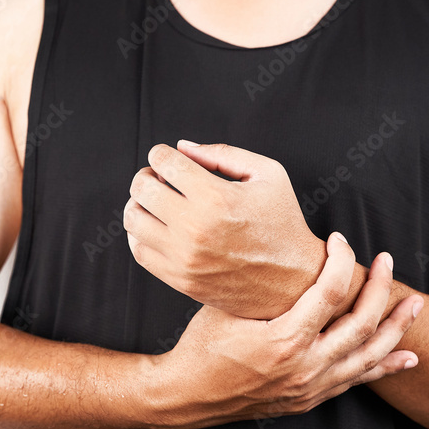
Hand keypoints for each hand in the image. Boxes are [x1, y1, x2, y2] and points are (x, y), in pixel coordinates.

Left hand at [124, 140, 324, 319]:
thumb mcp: (268, 174)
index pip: (163, 161)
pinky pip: (140, 251)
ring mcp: (184, 256)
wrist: (294, 281)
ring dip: (139, 204)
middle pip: (142, 188)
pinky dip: (139, 234)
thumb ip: (223, 154)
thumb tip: (183, 147)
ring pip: (134, 219)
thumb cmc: (283, 224)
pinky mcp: (180, 279)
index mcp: (216, 197)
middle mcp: (195, 227)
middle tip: (159, 178)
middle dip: (147, 175)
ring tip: (156, 203)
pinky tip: (155, 227)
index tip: (167, 159)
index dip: (161, 154)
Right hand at [153, 232, 422, 428]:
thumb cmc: (202, 344)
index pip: (331, 291)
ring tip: (415, 305)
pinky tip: (407, 358)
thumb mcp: (227, 304)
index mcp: (285, 339)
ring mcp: (310, 387)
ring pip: (368, 356)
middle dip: (381, 289)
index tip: (339, 240)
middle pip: (362, 323)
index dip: (341, 260)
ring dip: (396, 328)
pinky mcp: (309, 399)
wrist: (187, 395)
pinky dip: (383, 368)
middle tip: (388, 262)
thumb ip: (263, 284)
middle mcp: (305, 367)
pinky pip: (356, 382)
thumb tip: (290, 249)